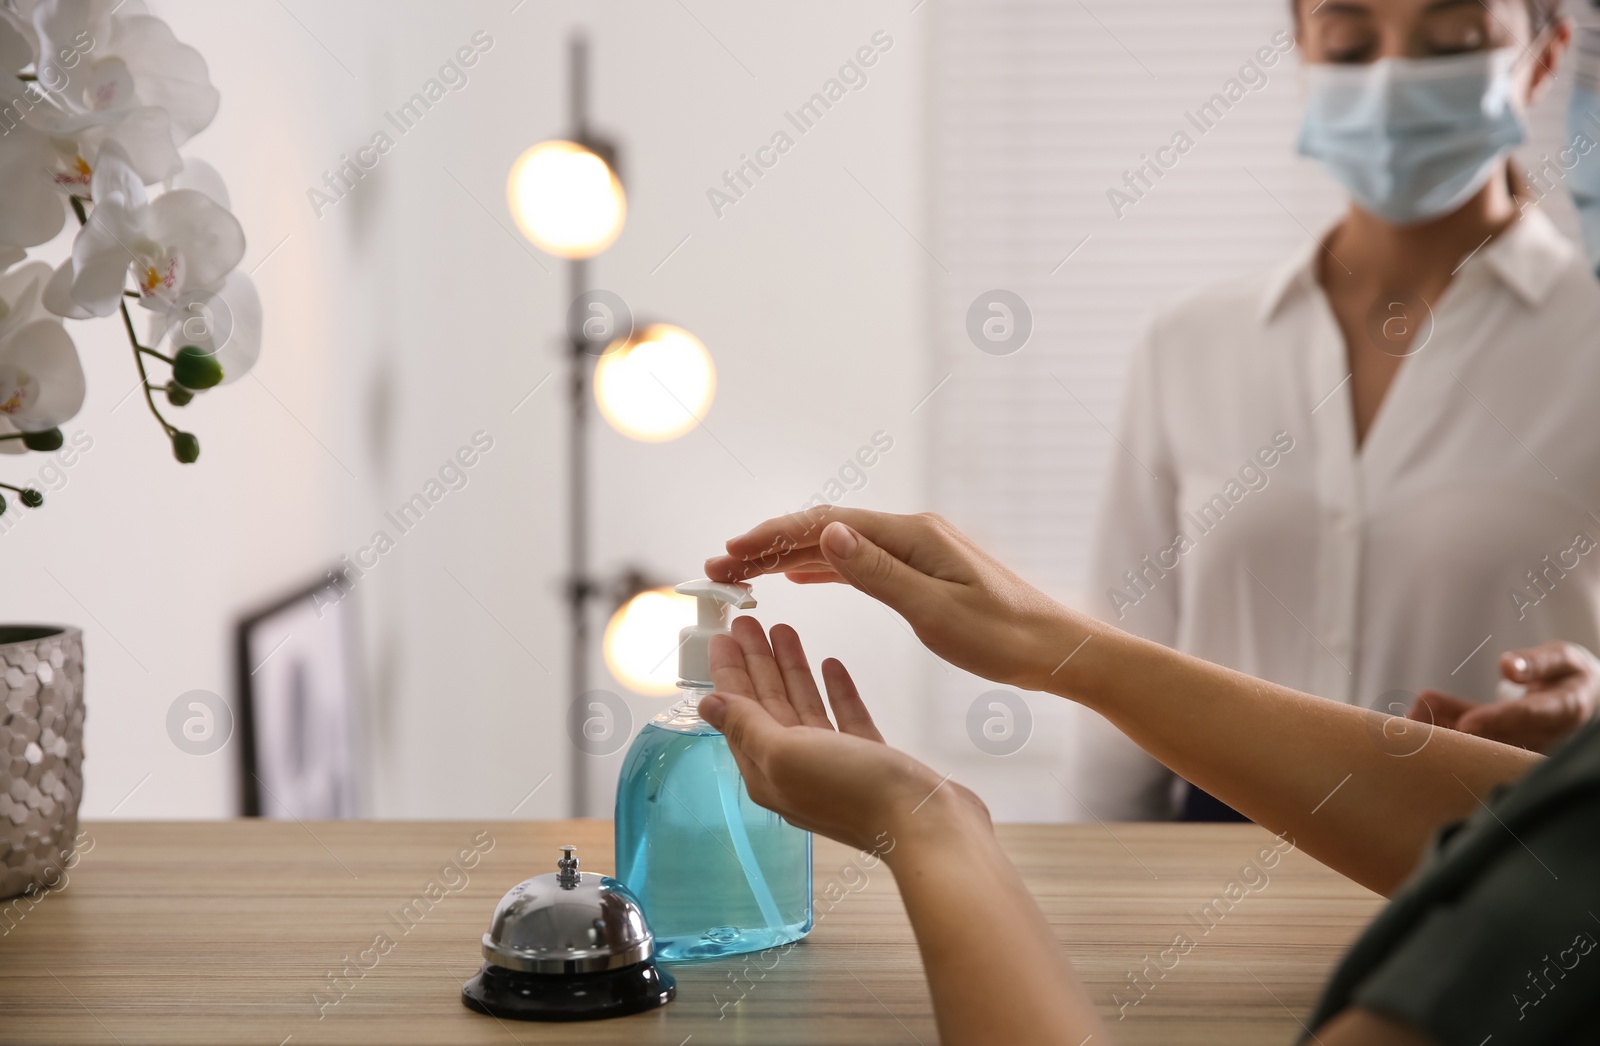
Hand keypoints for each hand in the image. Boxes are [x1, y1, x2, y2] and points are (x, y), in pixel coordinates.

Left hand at [699, 616, 987, 854]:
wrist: (926, 825)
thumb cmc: (856, 791)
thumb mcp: (787, 753)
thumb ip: (747, 725)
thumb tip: (708, 704)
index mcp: (767, 771)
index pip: (738, 712)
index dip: (729, 672)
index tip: (722, 636)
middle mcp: (794, 768)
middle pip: (768, 705)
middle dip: (757, 662)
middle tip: (749, 623)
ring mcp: (832, 764)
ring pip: (804, 707)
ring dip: (792, 669)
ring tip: (784, 631)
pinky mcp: (868, 760)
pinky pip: (843, 717)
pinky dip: (834, 690)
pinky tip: (831, 665)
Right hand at [704, 507, 1085, 694]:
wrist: (1057, 649)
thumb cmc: (1005, 637)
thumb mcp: (935, 611)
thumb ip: (877, 572)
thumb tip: (826, 532)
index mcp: (911, 536)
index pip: (825, 525)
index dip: (772, 536)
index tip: (730, 551)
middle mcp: (911, 534)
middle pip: (824, 530)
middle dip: (768, 545)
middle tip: (719, 565)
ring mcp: (917, 550)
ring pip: (838, 544)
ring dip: (789, 556)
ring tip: (744, 572)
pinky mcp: (923, 571)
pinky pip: (859, 560)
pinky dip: (822, 566)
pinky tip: (801, 575)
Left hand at [1407, 641, 1599, 751]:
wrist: (1585, 702)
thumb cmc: (1571, 675)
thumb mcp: (1562, 659)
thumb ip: (1537, 662)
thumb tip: (1507, 665)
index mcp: (1564, 709)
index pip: (1530, 716)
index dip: (1498, 720)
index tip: (1467, 724)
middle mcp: (1547, 735)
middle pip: (1499, 737)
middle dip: (1457, 731)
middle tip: (1418, 723)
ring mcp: (1527, 746)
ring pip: (1483, 742)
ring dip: (1445, 732)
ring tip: (1408, 719)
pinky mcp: (1509, 747)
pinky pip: (1476, 740)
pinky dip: (1448, 728)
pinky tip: (1418, 717)